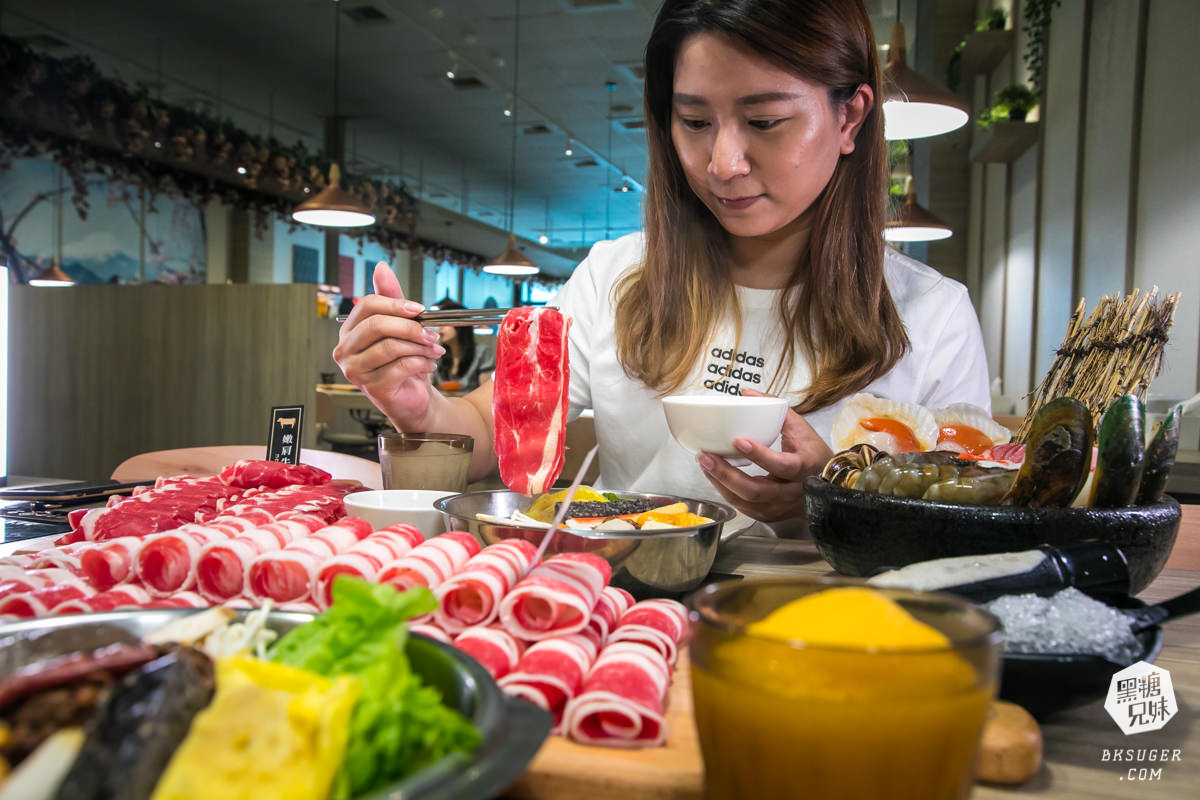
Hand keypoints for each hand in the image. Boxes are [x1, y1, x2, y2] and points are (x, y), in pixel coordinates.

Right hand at [332, 262, 443, 427]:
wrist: (413, 396)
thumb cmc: (403, 360)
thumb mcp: (400, 324)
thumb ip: (391, 297)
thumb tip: (381, 268)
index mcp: (349, 330)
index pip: (368, 306)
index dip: (396, 304)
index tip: (420, 309)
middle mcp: (345, 350)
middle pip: (377, 325)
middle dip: (410, 327)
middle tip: (431, 332)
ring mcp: (355, 370)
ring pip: (391, 347)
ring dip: (420, 347)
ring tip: (434, 349)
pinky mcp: (372, 388)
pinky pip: (400, 367)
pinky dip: (421, 363)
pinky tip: (429, 365)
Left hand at [695, 391, 832, 524]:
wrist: (828, 485)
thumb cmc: (813, 455)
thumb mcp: (802, 429)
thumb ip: (776, 410)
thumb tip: (747, 393)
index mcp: (804, 468)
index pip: (782, 466)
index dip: (760, 455)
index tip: (739, 440)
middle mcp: (792, 492)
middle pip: (756, 491)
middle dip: (727, 475)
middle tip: (707, 457)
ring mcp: (780, 507)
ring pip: (746, 502)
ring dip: (721, 483)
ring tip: (705, 464)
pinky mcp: (769, 514)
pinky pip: (743, 507)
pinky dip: (726, 491)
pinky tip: (714, 476)